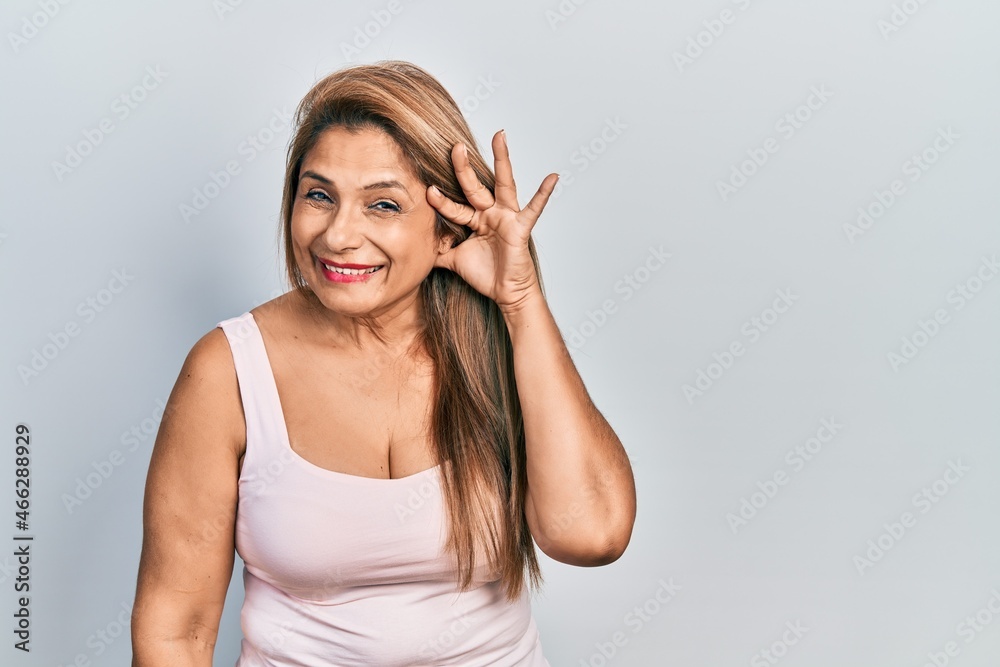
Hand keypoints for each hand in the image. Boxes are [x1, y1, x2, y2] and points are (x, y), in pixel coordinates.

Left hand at [427, 129, 557, 312]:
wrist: (506, 293)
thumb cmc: (486, 275)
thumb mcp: (454, 260)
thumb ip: (438, 250)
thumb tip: (416, 248)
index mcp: (476, 220)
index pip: (455, 206)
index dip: (441, 201)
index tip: (428, 191)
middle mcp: (491, 214)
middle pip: (474, 186)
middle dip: (463, 167)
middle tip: (455, 146)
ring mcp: (506, 218)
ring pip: (503, 184)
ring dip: (502, 160)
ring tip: (500, 136)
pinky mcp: (520, 227)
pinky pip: (534, 209)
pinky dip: (543, 194)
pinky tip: (553, 177)